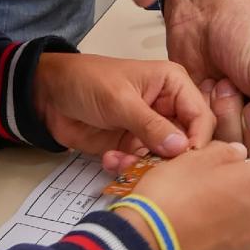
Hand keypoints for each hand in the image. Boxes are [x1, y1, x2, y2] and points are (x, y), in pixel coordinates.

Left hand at [32, 52, 213, 159]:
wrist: (49, 95)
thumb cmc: (87, 81)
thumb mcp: (120, 100)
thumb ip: (151, 125)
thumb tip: (182, 148)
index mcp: (174, 85)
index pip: (201, 116)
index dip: (198, 140)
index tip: (184, 161)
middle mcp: (169, 108)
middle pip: (188, 142)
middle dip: (169, 158)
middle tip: (151, 167)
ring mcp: (151, 130)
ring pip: (164, 158)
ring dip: (144, 165)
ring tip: (120, 160)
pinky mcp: (133, 147)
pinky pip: (142, 165)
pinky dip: (127, 167)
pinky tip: (109, 159)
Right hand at [110, 143, 249, 249]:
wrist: (149, 244)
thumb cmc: (170, 198)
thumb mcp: (194, 158)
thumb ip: (224, 152)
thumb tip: (237, 154)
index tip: (245, 176)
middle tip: (222, 199)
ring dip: (242, 228)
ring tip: (207, 222)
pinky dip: (226, 249)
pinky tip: (201, 241)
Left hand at [163, 0, 249, 155]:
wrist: (203, 13)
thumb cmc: (246, 28)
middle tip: (248, 95)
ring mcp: (247, 127)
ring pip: (237, 154)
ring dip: (226, 117)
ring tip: (228, 84)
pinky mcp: (217, 127)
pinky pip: (211, 144)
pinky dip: (205, 118)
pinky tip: (210, 91)